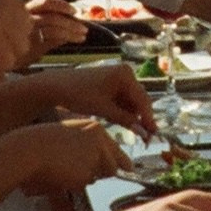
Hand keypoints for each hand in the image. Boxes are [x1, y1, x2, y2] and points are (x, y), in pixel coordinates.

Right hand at [0, 119, 124, 202]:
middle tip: (94, 174)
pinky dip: (77, 181)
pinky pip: (86, 182)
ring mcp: (95, 156)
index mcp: (95, 129)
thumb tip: (109, 165)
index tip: (128, 168)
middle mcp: (100, 142)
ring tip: (69, 168)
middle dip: (108, 172)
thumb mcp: (72, 138)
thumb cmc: (45, 144)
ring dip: (90, 176)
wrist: (30, 149)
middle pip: (115, 164)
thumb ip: (91, 148)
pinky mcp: (87, 171)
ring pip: (102, 175)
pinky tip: (64, 173)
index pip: (115, 148)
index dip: (119, 161)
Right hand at [28, 0, 88, 51]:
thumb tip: (63, 22)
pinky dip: (65, 39)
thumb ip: (40, 20)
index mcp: (24, 11)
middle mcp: (26, 19)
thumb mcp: (23, 28)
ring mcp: (29, 33)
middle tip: (84, 27)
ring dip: (72, 31)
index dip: (61, 5)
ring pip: (55, 28)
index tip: (74, 10)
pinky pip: (53, 40)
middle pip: (53, 16)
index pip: (45, 3)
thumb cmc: (11, 42)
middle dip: (71, 21)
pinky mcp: (33, 47)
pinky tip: (73, 40)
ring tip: (83, 35)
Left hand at [31, 57, 156, 133]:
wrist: (57, 86)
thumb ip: (125, 120)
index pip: (142, 99)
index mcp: (125, 75)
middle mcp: (125, 73)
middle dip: (140, 118)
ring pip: (131, 101)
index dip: (148, 118)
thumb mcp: (104, 109)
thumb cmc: (79, 95)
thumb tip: (144, 132)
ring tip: (130, 131)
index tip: (153, 134)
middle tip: (145, 138)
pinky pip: (122, 99)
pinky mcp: (112, 83)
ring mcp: (118, 77)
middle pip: (139, 100)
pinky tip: (117, 120)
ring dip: (130, 115)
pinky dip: (121, 110)